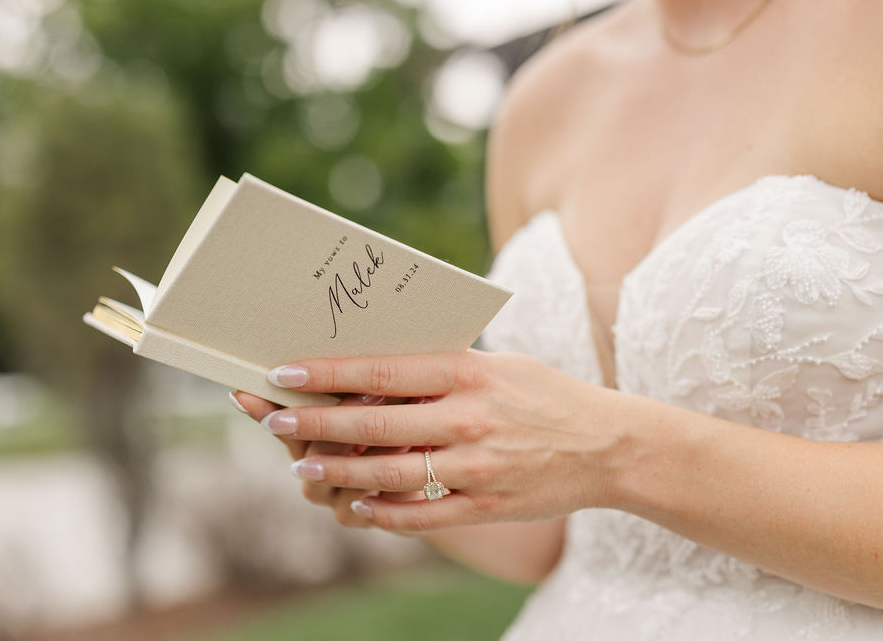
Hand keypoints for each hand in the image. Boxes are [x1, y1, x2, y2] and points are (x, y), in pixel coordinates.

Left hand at [256, 351, 623, 532]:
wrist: (610, 446)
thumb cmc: (547, 395)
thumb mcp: (500, 366)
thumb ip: (443, 369)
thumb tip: (376, 370)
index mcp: (469, 373)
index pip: (382, 369)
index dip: (327, 372)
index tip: (285, 371)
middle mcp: (468, 418)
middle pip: (374, 423)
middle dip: (315, 422)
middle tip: (273, 418)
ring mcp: (476, 466)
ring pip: (388, 474)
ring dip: (337, 471)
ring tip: (302, 467)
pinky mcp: (486, 504)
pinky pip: (422, 515)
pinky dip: (382, 514)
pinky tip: (356, 506)